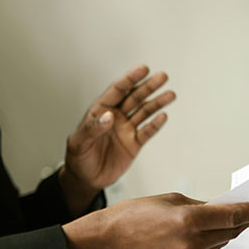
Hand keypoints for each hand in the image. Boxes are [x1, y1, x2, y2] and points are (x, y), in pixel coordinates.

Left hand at [60, 66, 175, 213]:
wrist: (86, 179)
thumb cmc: (78, 158)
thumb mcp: (78, 143)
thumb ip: (92, 129)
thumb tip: (109, 117)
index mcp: (100, 111)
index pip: (118, 91)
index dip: (130, 79)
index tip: (143, 69)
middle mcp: (116, 117)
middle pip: (135, 98)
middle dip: (148, 87)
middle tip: (162, 77)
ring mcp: (126, 130)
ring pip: (144, 112)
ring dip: (157, 103)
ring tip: (170, 94)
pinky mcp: (134, 144)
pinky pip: (147, 132)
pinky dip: (156, 125)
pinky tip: (163, 117)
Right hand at [62, 193, 248, 248]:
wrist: (106, 243)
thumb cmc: (131, 216)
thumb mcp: (170, 200)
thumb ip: (200, 205)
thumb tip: (222, 209)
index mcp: (189, 221)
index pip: (233, 215)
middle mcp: (192, 243)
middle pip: (231, 230)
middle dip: (245, 219)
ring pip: (222, 242)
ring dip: (231, 230)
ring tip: (237, 217)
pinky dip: (215, 239)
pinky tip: (216, 230)